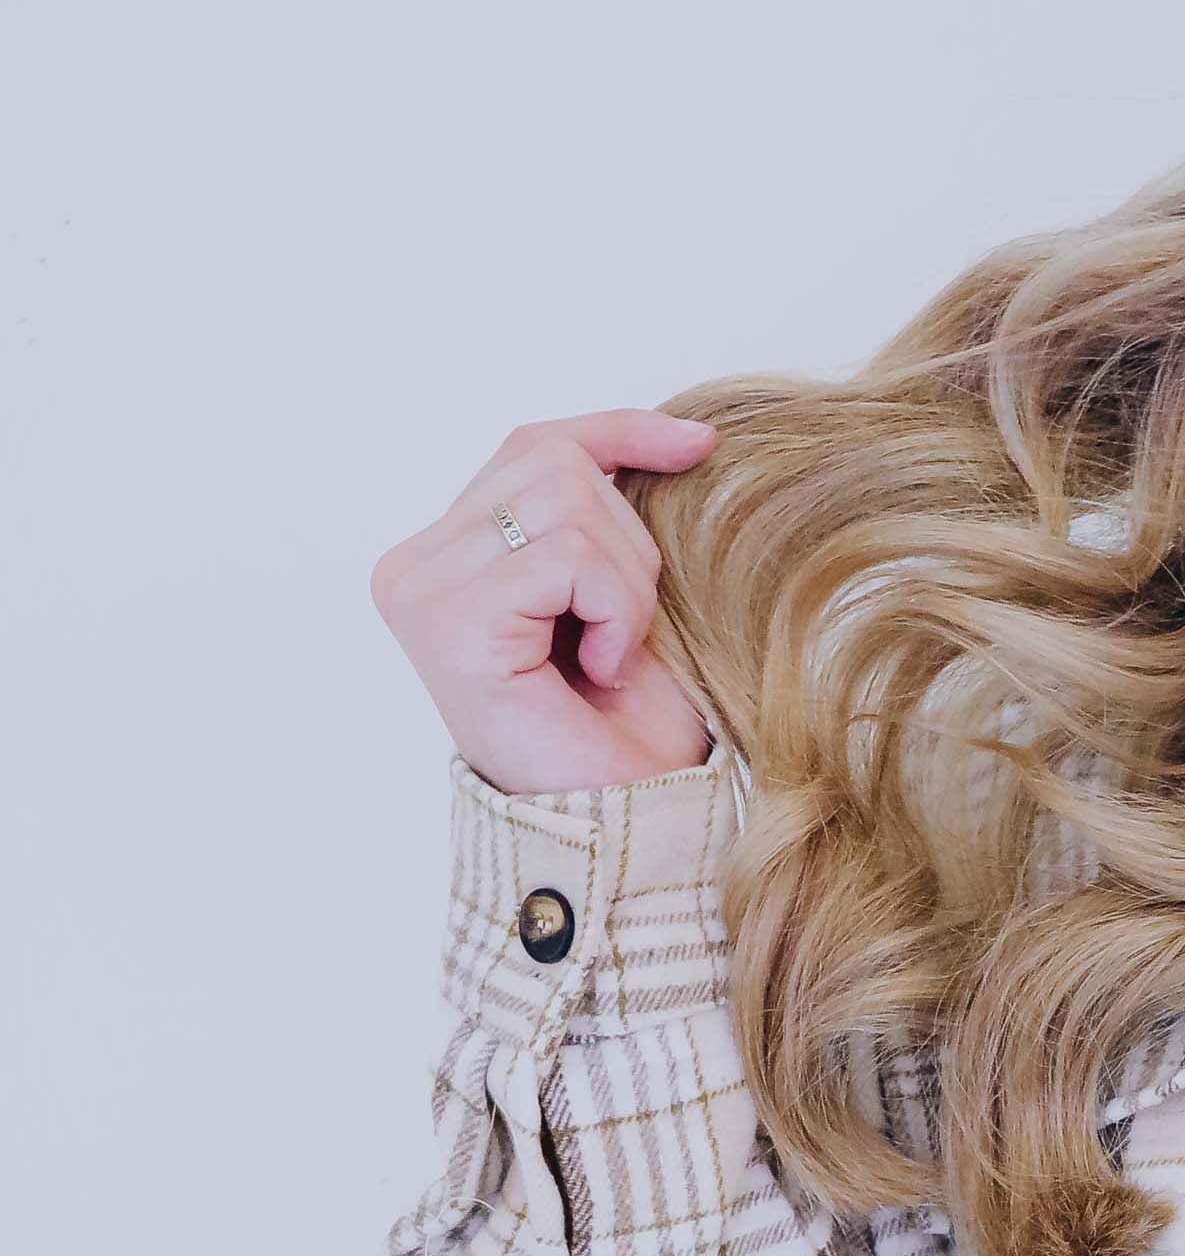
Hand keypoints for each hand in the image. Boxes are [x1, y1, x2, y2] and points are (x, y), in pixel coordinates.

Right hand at [372, 409, 717, 793]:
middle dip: (626, 539)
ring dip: (625, 581)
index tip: (700, 444)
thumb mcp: (622, 596)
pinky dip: (614, 609)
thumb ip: (601, 513)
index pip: (533, 445)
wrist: (621, 824)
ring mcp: (421, 590)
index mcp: (442, 554)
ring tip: (611, 652)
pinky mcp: (449, 619)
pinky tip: (600, 669)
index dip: (619, 432)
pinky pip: (569, 557)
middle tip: (626, 630)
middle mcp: (414, 566)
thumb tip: (669, 432)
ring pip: (565, 501)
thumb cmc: (623, 727)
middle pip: (552, 461)